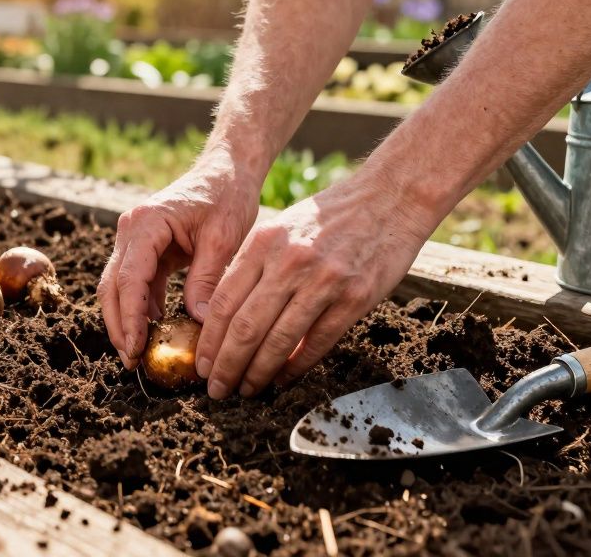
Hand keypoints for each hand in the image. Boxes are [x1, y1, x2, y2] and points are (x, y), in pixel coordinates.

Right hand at [99, 156, 259, 368]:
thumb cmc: (227, 196)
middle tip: (132, 361)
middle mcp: (131, 230)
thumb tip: (200, 322)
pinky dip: (143, 309)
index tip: (137, 348)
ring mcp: (135, 240)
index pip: (129, 278)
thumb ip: (208, 278)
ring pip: (119, 287)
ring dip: (127, 320)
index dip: (130, 317)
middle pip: (112, 286)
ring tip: (141, 354)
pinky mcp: (146, 249)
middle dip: (119, 326)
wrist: (226, 171)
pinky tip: (157, 331)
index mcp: (146, 223)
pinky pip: (137, 284)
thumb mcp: (223, 237)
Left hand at [194, 172, 437, 398]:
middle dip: (226, 365)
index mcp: (264, 243)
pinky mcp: (355, 297)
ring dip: (258, 373)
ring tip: (247, 390)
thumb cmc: (329, 217)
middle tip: (216, 389)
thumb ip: (253, 266)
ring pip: (278, 340)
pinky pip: (318, 342)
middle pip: (246, 327)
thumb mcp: (281, 228)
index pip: (224, 302)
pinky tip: (283, 378)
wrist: (389, 199)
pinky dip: (296, 366)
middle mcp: (289, 262)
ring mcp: (324, 281)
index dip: (209, 341)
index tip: (202, 365)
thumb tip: (224, 314)